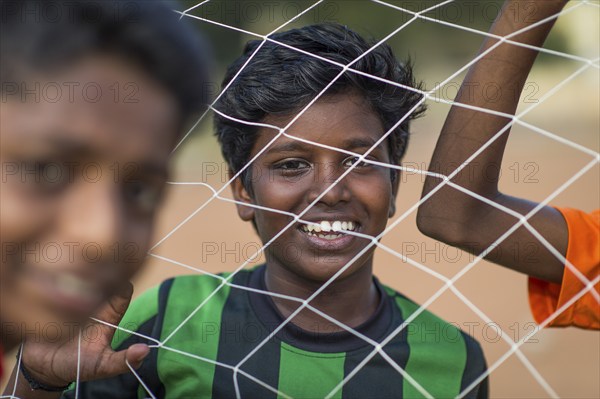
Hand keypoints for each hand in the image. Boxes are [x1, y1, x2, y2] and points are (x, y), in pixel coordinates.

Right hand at [19, 283, 149, 386]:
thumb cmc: (76, 365)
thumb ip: (123, 361)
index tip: (114, 285)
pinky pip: (56, 280)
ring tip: (74, 284)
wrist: (40, 367)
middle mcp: (93, 300)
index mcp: (110, 312)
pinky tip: (55, 287)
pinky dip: (58, 280)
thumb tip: (145, 351)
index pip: (123, 289)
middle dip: (103, 272)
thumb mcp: (102, 365)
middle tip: (93, 282)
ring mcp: (72, 296)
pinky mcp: (51, 296)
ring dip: (80, 275)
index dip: (122, 285)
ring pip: (82, 273)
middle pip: (105, 274)